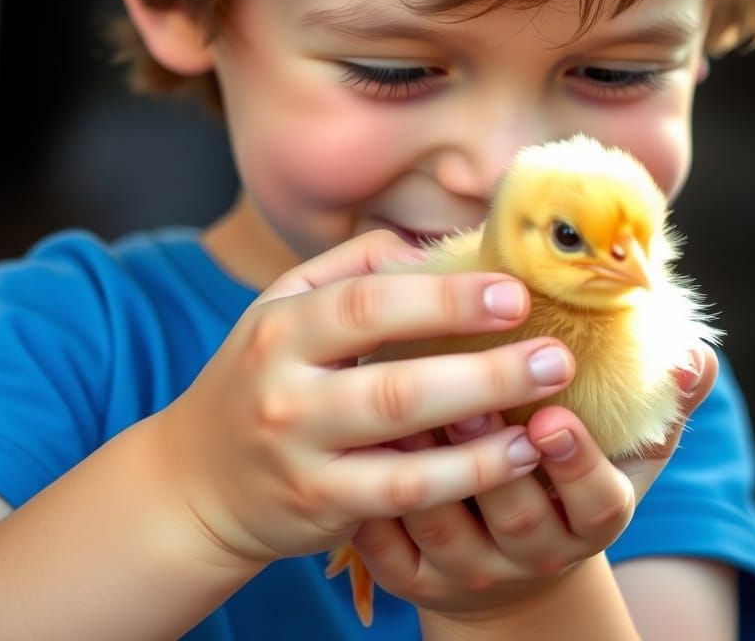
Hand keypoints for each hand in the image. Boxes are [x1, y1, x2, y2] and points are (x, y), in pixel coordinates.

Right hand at [155, 231, 575, 566]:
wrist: (199, 479)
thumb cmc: (262, 375)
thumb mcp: (285, 306)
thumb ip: (353, 266)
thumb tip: (432, 246)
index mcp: (281, 327)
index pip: (367, 304)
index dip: (444, 298)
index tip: (515, 292)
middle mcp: (284, 394)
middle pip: (394, 382)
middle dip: (484, 369)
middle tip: (555, 355)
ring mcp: (301, 457)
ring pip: (404, 450)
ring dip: (487, 432)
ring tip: (551, 410)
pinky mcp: (321, 508)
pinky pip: (405, 497)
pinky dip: (466, 477)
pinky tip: (517, 456)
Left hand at [348, 344, 718, 620]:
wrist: (512, 569)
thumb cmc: (566, 485)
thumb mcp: (622, 456)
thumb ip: (659, 406)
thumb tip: (695, 355)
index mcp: (588, 520)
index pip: (596, 502)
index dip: (576, 463)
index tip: (552, 416)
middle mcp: (531, 554)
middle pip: (516, 516)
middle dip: (492, 457)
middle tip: (466, 399)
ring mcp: (467, 571)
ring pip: (444, 527)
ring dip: (424, 469)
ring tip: (401, 409)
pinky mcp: (412, 578)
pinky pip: (386, 546)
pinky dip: (371, 498)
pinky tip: (357, 445)